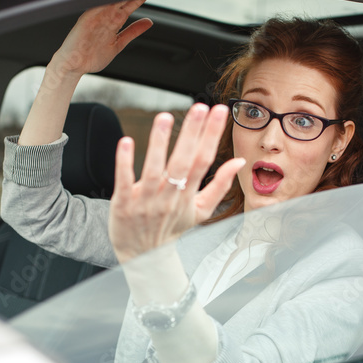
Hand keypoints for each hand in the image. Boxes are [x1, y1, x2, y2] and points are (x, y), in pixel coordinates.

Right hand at [49, 0, 153, 77]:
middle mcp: (105, 15)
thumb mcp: (118, 44)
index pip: (130, 3)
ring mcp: (95, 16)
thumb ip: (133, 32)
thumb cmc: (91, 56)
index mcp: (113, 20)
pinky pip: (96, 4)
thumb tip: (149, 22)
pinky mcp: (86, 19)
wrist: (73, 66)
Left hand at [109, 104, 246, 262]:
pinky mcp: (123, 204)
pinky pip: (124, 181)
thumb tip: (239, 161)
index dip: (212, 135)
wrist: (143, 255)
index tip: (219, 111)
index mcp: (188, 195)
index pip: (204, 161)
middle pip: (183, 162)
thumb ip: (220, 185)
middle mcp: (169, 197)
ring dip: (159, 143)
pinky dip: (125, 163)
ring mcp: (146, 201)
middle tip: (200, 107)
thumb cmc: (171, 227)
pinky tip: (127, 141)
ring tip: (165, 117)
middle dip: (192, 133)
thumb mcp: (201, 210)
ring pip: (154, 170)